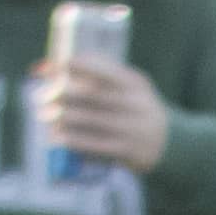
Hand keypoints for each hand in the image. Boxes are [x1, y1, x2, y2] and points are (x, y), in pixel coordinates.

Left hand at [31, 51, 167, 174]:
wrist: (171, 144)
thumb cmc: (138, 108)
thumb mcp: (131, 86)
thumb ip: (103, 73)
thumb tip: (62, 63)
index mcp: (133, 83)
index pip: (101, 70)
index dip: (74, 66)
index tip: (52, 67)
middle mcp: (133, 104)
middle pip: (91, 95)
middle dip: (62, 93)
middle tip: (44, 96)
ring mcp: (130, 128)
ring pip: (89, 120)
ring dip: (62, 117)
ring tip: (46, 115)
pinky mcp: (126, 150)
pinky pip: (93, 144)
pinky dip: (72, 140)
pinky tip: (57, 137)